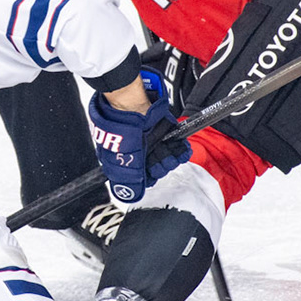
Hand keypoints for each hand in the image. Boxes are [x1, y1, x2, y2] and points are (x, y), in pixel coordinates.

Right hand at [88, 74, 188, 204]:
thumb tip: (131, 196)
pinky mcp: (165, 133)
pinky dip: (182, 150)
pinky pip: (177, 147)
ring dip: (171, 159)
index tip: (151, 174)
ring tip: (168, 152)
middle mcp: (140, 153)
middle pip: (156, 169)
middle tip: (157, 160)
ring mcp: (153, 142)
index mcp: (125, 160)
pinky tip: (182, 150)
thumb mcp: (119, 161)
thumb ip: (127, 181)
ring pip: (168, 160)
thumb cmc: (120, 129)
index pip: (141, 178)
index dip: (148, 178)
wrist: (132, 104)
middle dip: (161, 167)